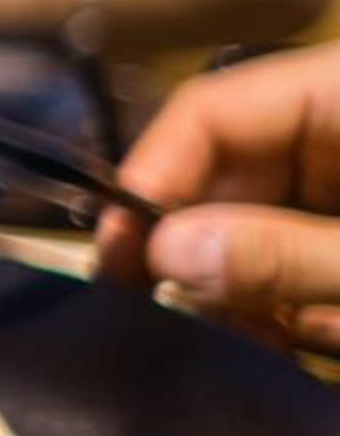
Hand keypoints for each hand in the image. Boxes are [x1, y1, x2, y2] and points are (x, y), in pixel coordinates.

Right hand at [98, 43, 339, 351]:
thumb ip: (284, 253)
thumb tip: (163, 256)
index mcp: (339, 95)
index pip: (211, 112)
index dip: (152, 176)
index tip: (118, 250)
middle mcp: (331, 132)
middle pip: (225, 178)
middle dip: (202, 255)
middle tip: (177, 317)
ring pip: (255, 232)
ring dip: (248, 296)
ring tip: (262, 341)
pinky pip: (295, 264)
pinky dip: (291, 309)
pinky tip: (302, 337)